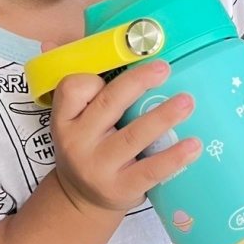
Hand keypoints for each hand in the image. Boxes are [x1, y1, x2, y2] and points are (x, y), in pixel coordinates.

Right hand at [40, 41, 201, 213]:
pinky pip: (150, 170)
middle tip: (164, 68)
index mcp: (64, 118)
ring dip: (163, 116)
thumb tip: (49, 42)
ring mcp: (99, 167)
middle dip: (138, 82)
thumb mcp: (71, 119)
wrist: (81, 200)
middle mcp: (77, 142)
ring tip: (187, 101)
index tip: (122, 65)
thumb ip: (70, 84)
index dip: (96, 76)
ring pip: (133, 135)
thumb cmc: (85, 147)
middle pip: (109, 104)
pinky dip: (174, 157)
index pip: (73, 88)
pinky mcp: (121, 187)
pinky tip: (194, 144)